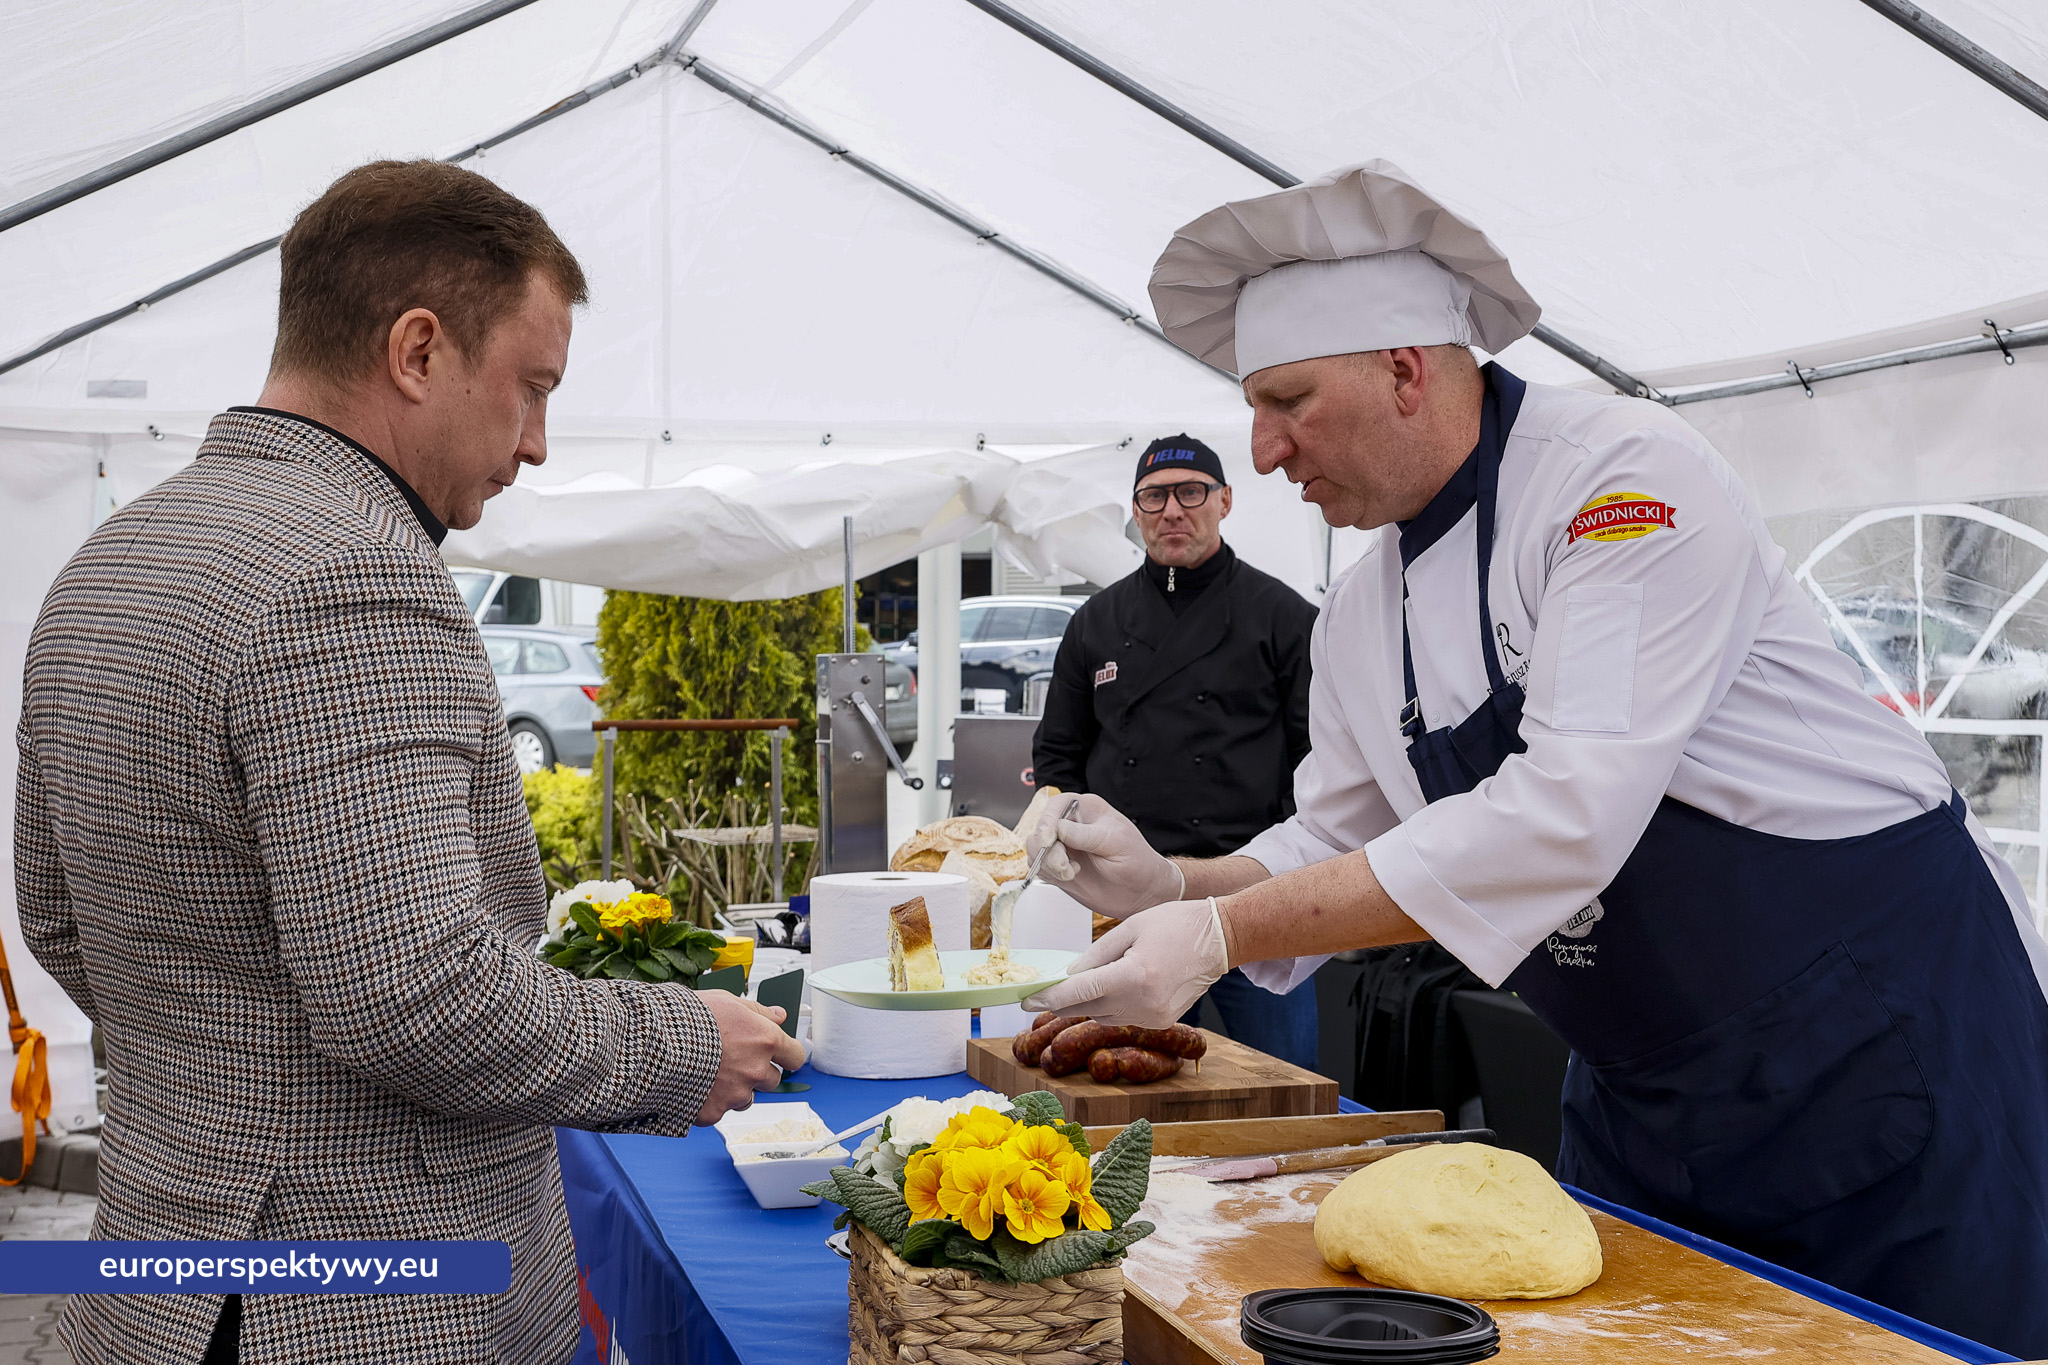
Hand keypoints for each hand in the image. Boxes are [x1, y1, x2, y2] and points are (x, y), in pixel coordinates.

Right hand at [692, 991, 808, 1125]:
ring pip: (746, 1098)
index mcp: (765, 1040)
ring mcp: (736, 1094)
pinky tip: (693, 1084)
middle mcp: (756, 1070)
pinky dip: (710, 1100)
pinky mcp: (715, 1112)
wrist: (651, 1042)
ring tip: (709, 1071)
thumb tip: (779, 1016)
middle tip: (733, 1059)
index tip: (778, 1054)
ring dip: (736, 1089)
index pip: (795, 1056)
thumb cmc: (687, 1016)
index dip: (786, 1055)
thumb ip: (758, 1011)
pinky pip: (720, 1109)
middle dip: (758, 1071)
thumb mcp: (726, 1001)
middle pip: (772, 1079)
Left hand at [1023, 899, 1226, 1026]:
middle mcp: (1144, 1003)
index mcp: (1134, 976)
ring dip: (1088, 1002)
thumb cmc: (1176, 924)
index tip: (1026, 1000)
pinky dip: (1111, 1004)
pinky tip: (1112, 987)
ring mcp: (1155, 1016)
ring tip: (1081, 984)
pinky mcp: (1162, 1021)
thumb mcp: (1129, 928)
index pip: (1080, 991)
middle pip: (1088, 1008)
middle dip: (1063, 1001)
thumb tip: (1070, 976)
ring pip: (1104, 1015)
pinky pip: (1124, 1016)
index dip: (1049, 997)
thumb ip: (1095, 955)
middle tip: (1040, 994)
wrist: (1220, 939)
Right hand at [1027, 792, 1184, 918]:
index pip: (1056, 805)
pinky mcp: (1058, 866)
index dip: (1047, 821)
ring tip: (1070, 872)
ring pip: (1035, 847)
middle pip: (1041, 828)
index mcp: (1087, 809)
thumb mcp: (1115, 844)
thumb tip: (1058, 828)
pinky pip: (1038, 866)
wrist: (1142, 894)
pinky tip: (1070, 876)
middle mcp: (1072, 825)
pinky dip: (1048, 873)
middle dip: (1048, 849)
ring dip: (1048, 863)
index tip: (1048, 839)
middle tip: (1065, 866)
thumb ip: (1085, 835)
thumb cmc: (1138, 863)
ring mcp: (1064, 846)